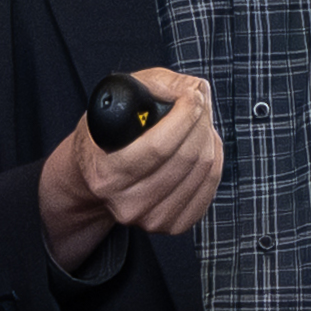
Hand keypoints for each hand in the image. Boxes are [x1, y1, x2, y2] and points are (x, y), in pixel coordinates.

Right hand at [32, 68, 220, 267]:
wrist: (94, 176)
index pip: (159, 146)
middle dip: (200, 120)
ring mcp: (152, 219)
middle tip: (199, 100)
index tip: (194, 94)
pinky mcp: (174, 225)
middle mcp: (128, 204)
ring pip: (204, 170)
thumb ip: (155, 86)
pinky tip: (202, 143)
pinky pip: (210, 187)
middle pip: (187, 157)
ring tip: (198, 119)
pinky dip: (215, 159)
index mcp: (107, 175)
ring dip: (209, 137)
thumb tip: (192, 88)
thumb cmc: (105, 135)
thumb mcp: (117, 101)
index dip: (184, 115)